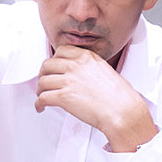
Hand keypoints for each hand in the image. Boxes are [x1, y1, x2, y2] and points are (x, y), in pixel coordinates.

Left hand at [35, 45, 156, 151]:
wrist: (122, 110)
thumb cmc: (118, 96)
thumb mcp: (104, 70)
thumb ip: (88, 67)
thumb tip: (77, 75)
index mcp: (86, 57)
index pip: (61, 51)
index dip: (54, 60)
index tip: (53, 68)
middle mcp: (75, 65)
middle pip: (47, 65)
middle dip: (43, 74)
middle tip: (44, 82)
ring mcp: (68, 80)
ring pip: (42, 82)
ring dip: (40, 90)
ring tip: (42, 96)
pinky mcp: (63, 96)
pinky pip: (43, 97)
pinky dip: (38, 103)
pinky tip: (41, 107)